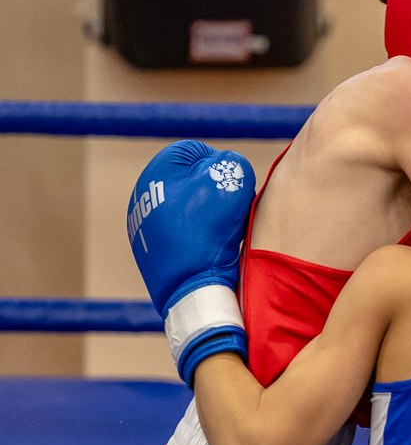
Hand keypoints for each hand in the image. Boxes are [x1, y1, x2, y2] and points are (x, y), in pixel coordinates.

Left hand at [127, 140, 255, 386]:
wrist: (191, 290)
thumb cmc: (210, 232)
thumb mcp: (233, 180)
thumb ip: (233, 161)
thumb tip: (226, 167)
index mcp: (156, 170)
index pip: (200, 153)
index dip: (223, 171)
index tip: (233, 194)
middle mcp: (143, 194)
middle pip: (194, 181)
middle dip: (215, 193)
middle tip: (228, 214)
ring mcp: (144, 224)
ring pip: (189, 207)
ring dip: (207, 215)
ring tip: (219, 234)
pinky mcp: (150, 248)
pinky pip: (181, 232)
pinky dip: (196, 236)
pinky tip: (206, 249)